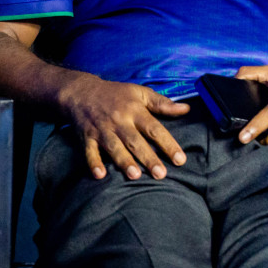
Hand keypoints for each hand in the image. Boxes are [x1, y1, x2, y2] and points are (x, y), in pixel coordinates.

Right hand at [54, 73, 189, 179]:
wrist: (82, 92)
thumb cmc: (116, 94)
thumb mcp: (140, 92)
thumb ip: (163, 103)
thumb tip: (186, 109)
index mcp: (135, 110)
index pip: (155, 129)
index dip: (168, 144)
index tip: (180, 159)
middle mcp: (119, 121)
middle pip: (135, 141)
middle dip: (148, 158)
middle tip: (161, 174)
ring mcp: (102, 130)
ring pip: (114, 148)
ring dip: (124, 161)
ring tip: (135, 176)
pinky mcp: (86, 137)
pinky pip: (89, 152)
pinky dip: (93, 163)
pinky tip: (100, 175)